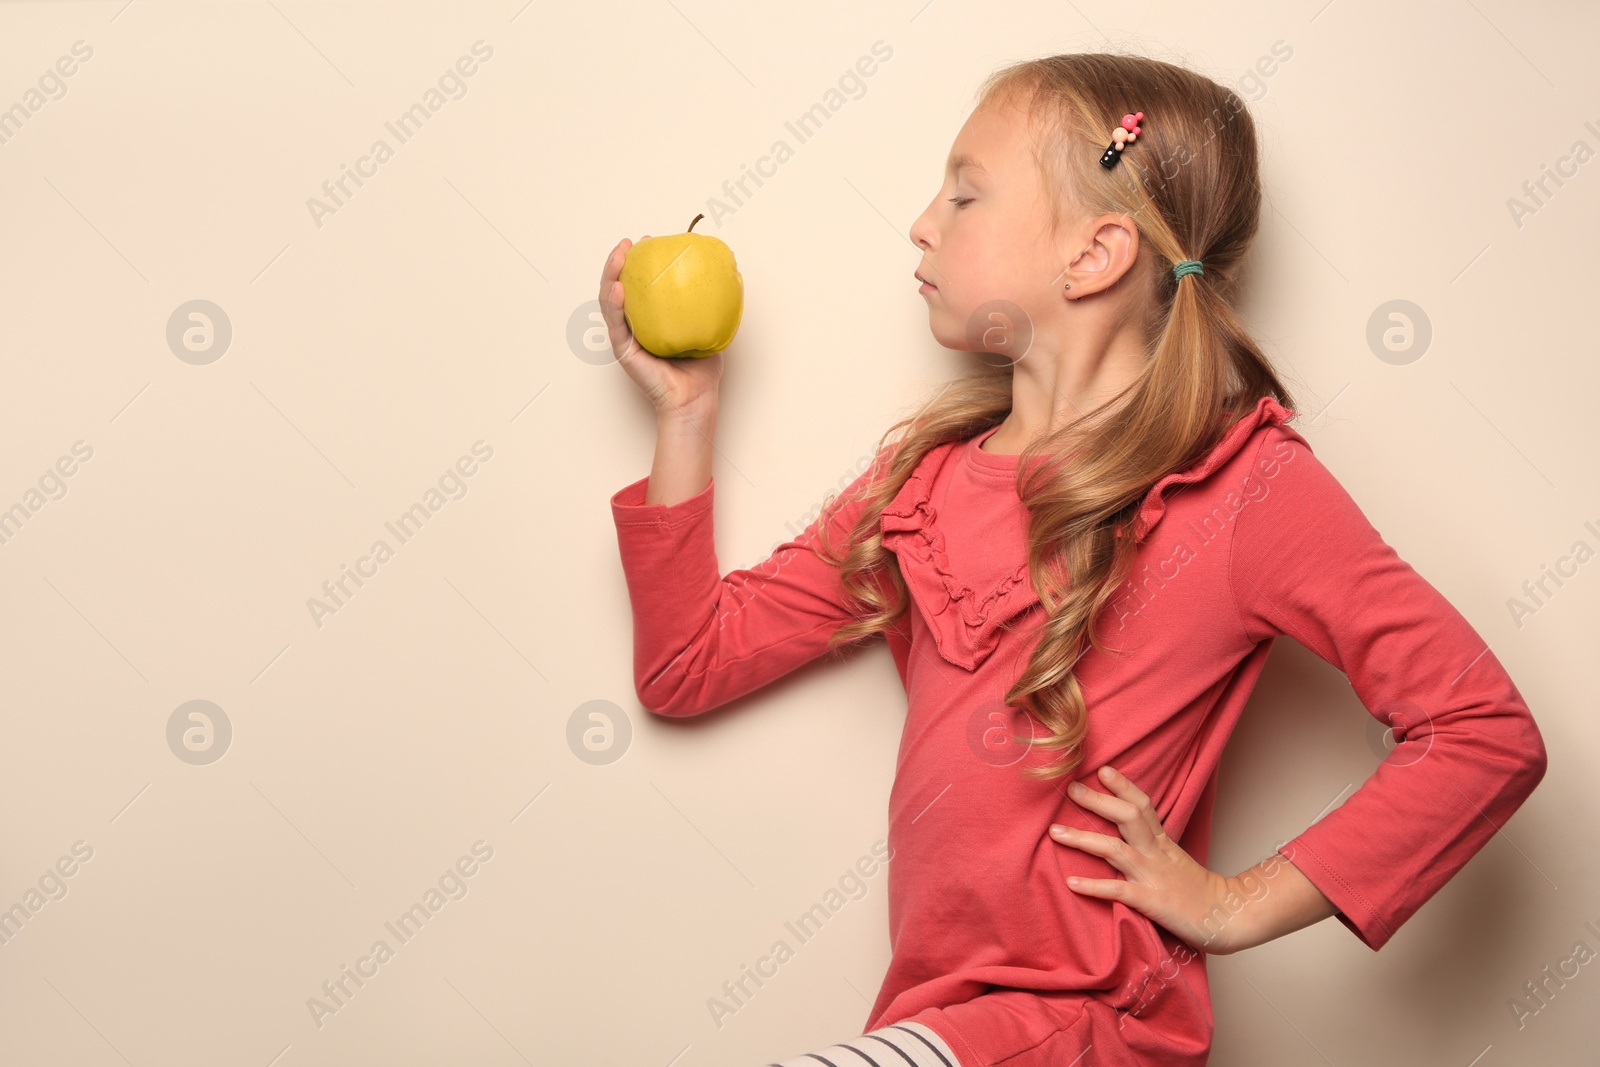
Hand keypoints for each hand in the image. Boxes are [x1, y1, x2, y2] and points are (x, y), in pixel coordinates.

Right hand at [599, 236, 722, 425]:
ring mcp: (626, 337)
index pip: (639, 285)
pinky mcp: (623, 350)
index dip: (639, 262)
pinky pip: (616, 324)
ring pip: (610, 301)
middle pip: (619, 287)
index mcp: (649, 319)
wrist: (695, 398)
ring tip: (618, 256)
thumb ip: (712, 301)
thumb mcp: (709, 325)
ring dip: (610, 276)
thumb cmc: (702, 368)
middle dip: (619, 261)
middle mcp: (634, 325)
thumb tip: (732, 271)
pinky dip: (614, 305)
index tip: (648, 241)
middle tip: (629, 243)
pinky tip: (619, 288)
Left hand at [1048, 764, 1245, 955]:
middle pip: (1127, 817)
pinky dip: (1094, 886)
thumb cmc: (1198, 891)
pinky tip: (1071, 882)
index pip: (1143, 805)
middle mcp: (1156, 853)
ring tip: (1054, 832)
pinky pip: (1118, 891)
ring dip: (1082, 839)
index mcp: (1163, 842)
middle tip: (1070, 788)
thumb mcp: (1175, 860)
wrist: (1227, 917)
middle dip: (1098, 801)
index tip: (1102, 770)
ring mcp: (1152, 876)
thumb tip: (1125, 834)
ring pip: (1115, 850)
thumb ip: (1153, 846)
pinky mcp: (1150, 902)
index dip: (1123, 786)